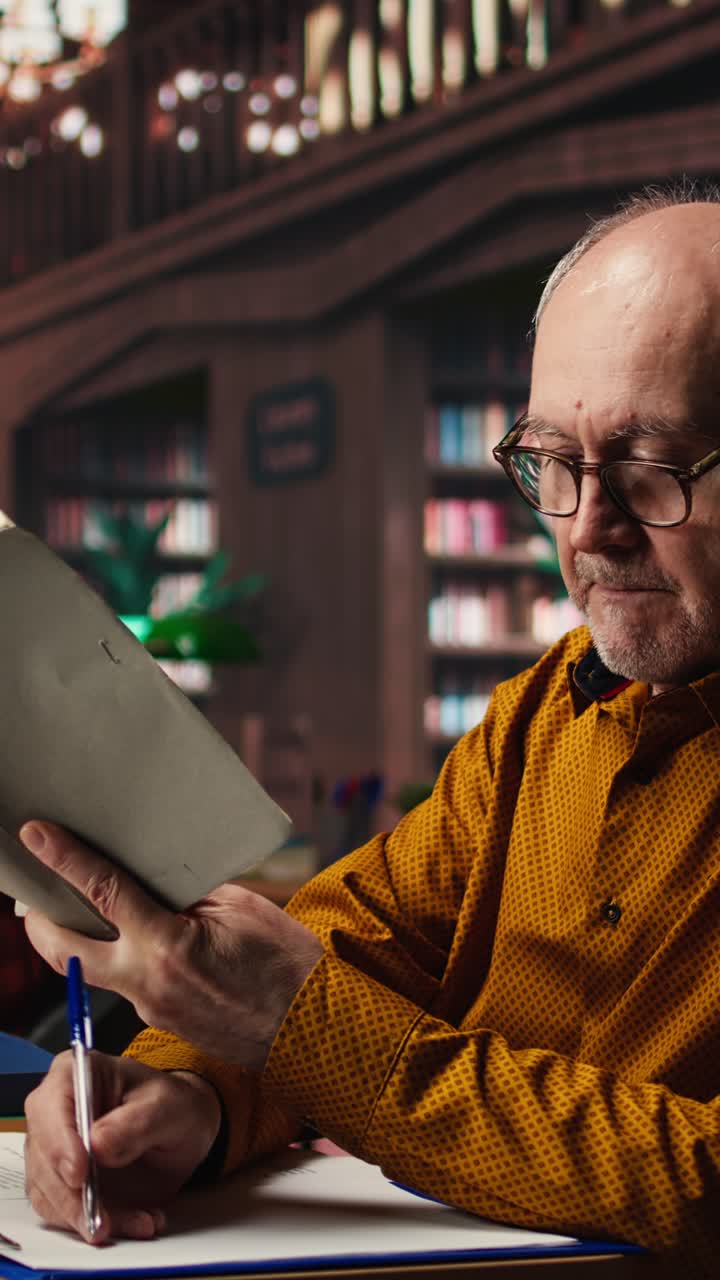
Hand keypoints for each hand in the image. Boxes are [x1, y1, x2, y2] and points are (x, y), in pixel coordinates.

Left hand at [21, 821, 323, 1067]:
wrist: (311, 1027)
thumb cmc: (285, 961)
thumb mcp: (239, 908)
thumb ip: (187, 894)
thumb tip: (151, 880)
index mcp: (167, 945)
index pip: (102, 892)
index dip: (64, 859)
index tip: (35, 835)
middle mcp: (146, 982)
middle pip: (63, 951)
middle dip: (39, 920)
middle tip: (34, 889)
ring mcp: (149, 1007)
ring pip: (89, 970)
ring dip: (75, 938)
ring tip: (75, 903)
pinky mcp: (158, 1018)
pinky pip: (122, 981)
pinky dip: (116, 954)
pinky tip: (128, 932)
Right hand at [24, 1051, 220, 1243]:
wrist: (180, 1128)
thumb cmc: (169, 1104)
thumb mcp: (166, 1106)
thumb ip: (134, 1123)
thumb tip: (96, 1145)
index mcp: (74, 1074)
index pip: (50, 1107)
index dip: (59, 1142)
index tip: (79, 1173)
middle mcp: (53, 1113)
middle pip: (43, 1158)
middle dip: (72, 1196)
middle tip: (104, 1220)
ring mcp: (53, 1151)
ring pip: (52, 1194)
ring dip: (89, 1216)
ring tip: (139, 1221)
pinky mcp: (61, 1184)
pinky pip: (67, 1214)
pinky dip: (98, 1224)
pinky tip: (136, 1221)